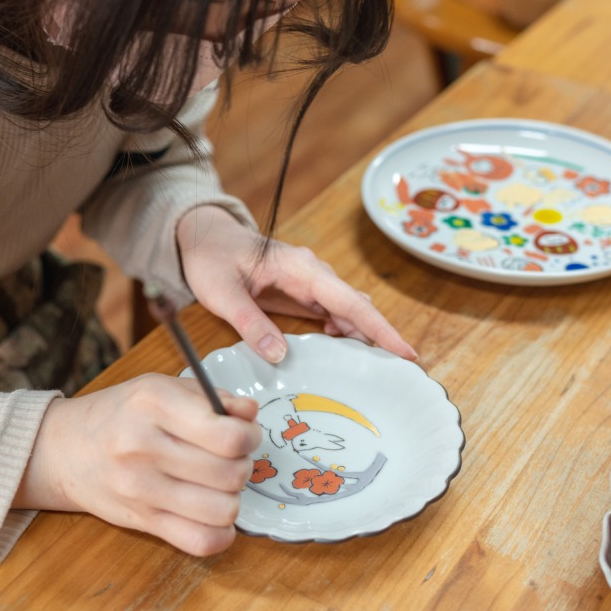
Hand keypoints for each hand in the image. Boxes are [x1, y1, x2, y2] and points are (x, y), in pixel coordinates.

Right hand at [13, 375, 260, 555]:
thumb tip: (249, 414)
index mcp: (154, 404)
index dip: (249, 437)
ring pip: (221, 511)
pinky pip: (199, 542)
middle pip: (229, 474)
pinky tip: (212, 514)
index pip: (226, 436)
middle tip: (231, 458)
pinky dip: (220, 533)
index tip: (245, 434)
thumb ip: (210, 398)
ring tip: (219, 484)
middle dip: (243, 465)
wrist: (64, 449)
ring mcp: (141, 489)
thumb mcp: (161, 387)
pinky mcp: (141, 521)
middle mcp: (144, 447)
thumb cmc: (120, 413)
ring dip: (233, 499)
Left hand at [177, 205, 416, 363]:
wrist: (204, 238)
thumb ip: (250, 322)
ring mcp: (309, 282)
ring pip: (347, 311)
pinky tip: (343, 352)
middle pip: (357, 308)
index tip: (406, 352)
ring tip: (380, 368)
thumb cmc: (212, 258)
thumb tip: (279, 355)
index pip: (350, 301)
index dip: (379, 328)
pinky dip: (344, 332)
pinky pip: (332, 313)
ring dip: (364, 337)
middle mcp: (313, 273)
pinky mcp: (302, 292)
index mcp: (301, 268)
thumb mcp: (222, 293)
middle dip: (381, 337)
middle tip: (402, 371)